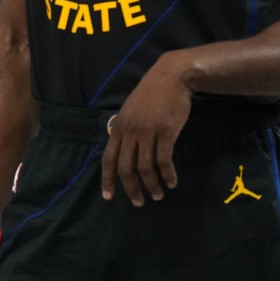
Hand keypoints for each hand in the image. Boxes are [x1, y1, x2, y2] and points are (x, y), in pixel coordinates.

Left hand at [101, 55, 192, 205]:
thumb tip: (122, 150)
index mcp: (119, 126)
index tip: (108, 197)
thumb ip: (125, 129)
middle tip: (138, 202)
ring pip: (145, 167)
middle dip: (131, 188)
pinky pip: (164, 160)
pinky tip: (172, 182)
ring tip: (158, 195)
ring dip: (152, 185)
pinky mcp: (165, 132)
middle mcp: (130, 131)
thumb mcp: (130, 110)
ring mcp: (147, 131)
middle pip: (125, 167)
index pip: (108, 158)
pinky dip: (167, 174)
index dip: (107, 179)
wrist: (171, 77)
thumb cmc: (151, 94)